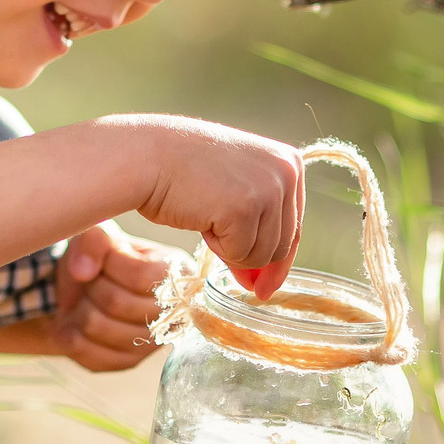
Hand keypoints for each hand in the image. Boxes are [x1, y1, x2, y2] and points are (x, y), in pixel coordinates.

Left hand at [46, 222, 183, 371]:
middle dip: (92, 285)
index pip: (142, 276)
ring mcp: (151, 344)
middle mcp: (173, 314)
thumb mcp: (98, 235)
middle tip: (92, 280)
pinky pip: (83, 348)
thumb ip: (94, 240)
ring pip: (97, 326)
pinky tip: (81, 320)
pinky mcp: (126, 363)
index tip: (104, 259)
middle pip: (117, 303)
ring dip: (80, 307)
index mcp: (178, 274)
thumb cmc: (101, 258)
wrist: (85, 290)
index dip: (110, 264)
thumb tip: (82, 271)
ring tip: (87, 299)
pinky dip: (70, 330)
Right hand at [113, 116, 300, 298]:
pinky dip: (217, 248)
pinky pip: (240, 255)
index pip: (295, 228)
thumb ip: (257, 228)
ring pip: (263, 255)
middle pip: (283, 246)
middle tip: (216, 237)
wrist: (148, 156)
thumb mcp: (234, 190)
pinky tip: (201, 218)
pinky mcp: (245, 207)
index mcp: (290, 163)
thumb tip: (262, 285)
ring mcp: (268, 189)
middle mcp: (287, 172)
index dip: (278, 262)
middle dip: (250, 256)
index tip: (264, 288)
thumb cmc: (183, 173)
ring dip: (231, 250)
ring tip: (206, 215)